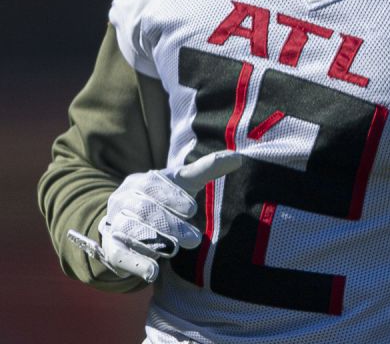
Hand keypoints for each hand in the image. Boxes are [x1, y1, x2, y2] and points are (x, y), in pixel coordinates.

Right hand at [87, 150, 243, 281]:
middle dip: (169, 225)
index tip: (192, 209)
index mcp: (139, 182)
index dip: (171, 197)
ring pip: (129, 231)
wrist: (128, 223)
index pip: (151, 185)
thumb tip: (238, 158)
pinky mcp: (111, 249)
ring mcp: (114, 225)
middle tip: (194, 239)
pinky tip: (153, 272)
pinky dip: (136, 263)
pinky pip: (119, 255)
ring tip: (176, 251)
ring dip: (154, 241)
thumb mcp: (183, 183)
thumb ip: (207, 169)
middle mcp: (122, 201)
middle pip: (143, 211)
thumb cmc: (163, 199)